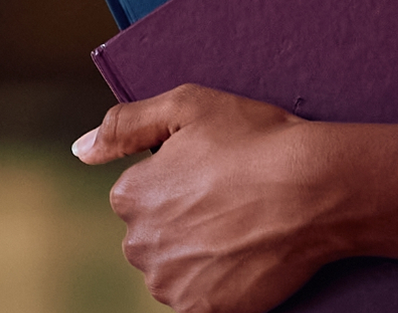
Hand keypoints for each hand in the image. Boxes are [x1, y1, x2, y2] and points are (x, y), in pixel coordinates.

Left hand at [71, 86, 397, 312]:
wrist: (317, 189)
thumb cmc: (256, 141)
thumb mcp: (186, 106)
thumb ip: (124, 126)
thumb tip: (80, 151)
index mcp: (130, 196)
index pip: (139, 197)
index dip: (178, 184)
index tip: (213, 176)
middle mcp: (140, 244)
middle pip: (154, 237)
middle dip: (182, 223)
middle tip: (230, 204)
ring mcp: (172, 282)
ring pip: (175, 270)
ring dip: (198, 257)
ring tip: (241, 231)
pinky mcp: (205, 310)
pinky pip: (200, 299)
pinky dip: (219, 285)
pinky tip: (245, 259)